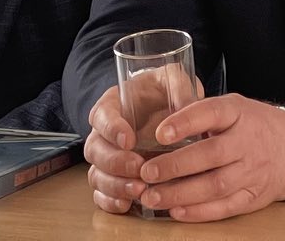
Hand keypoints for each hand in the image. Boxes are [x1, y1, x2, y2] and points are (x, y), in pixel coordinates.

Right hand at [85, 68, 205, 213]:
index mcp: (113, 105)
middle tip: (138, 167)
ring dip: (115, 185)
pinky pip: (100, 195)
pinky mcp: (112, 179)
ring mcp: (106, 158)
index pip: (102, 115)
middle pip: (96, 150)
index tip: (129, 139)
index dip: (112, 129)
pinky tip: (128, 205)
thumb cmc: (162, 92)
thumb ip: (178, 85)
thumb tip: (189, 105)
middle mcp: (104, 133)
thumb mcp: (171, 79)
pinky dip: (110, 202)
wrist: (161, 108)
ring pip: (96, 175)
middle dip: (115, 161)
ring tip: (139, 189)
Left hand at [133, 95, 284, 221]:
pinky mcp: (253, 196)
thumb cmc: (254, 124)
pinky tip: (176, 211)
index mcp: (238, 113)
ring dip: (180, 194)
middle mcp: (246, 142)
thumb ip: (202, 114)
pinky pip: (224, 207)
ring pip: (215, 185)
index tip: (160, 132)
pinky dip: (199, 212)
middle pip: (211, 155)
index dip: (185, 122)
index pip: (211, 113)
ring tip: (152, 196)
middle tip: (147, 172)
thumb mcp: (233, 107)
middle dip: (176, 166)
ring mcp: (252, 171)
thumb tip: (160, 125)